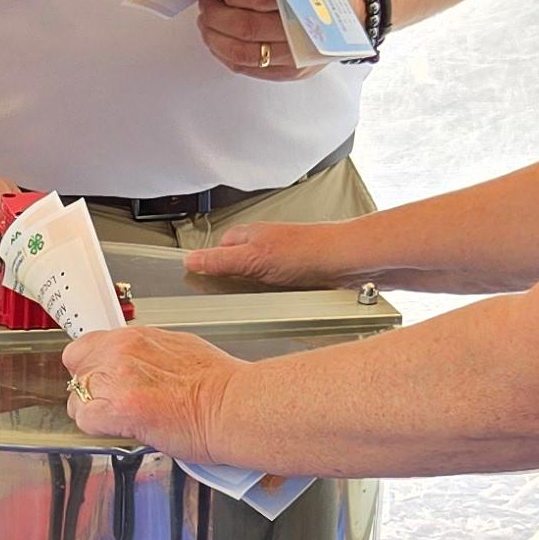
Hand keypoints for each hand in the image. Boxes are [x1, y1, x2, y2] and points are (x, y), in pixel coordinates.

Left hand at [59, 325, 240, 454]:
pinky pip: (85, 420)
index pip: (87, 346)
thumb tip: (137, 365)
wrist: (232, 405)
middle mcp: (120, 351)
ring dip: (95, 411)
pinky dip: (100, 430)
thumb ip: (147, 354)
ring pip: (77, 397)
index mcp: (135, 336)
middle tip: (113, 403)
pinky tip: (124, 430)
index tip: (103, 380)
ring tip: (125, 420)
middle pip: (76, 368)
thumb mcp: (178, 348)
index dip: (93, 367)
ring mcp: (116, 379)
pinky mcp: (118, 409)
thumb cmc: (219, 383)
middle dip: (90, 387)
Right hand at [186, 218, 351, 291]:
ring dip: (257, 293)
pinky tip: (280, 304)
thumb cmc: (307, 250)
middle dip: (234, 284)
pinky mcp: (296, 278)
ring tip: (261, 300)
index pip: (217, 250)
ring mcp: (280, 262)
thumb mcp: (253, 258)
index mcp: (249, 235)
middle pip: (236, 267)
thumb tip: (191, 261)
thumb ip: (220, 260)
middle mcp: (264, 246)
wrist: (346, 263)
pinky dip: (275, 298)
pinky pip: (276, 291)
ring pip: (256, 281)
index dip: (209, 266)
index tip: (201, 283)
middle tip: (232, 298)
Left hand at [195, 0, 332, 83]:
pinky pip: (248, 69)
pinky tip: (217, 40)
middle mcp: (301, 32)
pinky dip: (225, 55)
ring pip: (243, 54)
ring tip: (206, 22)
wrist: (349, 10)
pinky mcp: (288, 72)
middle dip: (217, 15)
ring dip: (215, 38)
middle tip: (207, 4)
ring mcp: (296, 57)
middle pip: (246, 28)